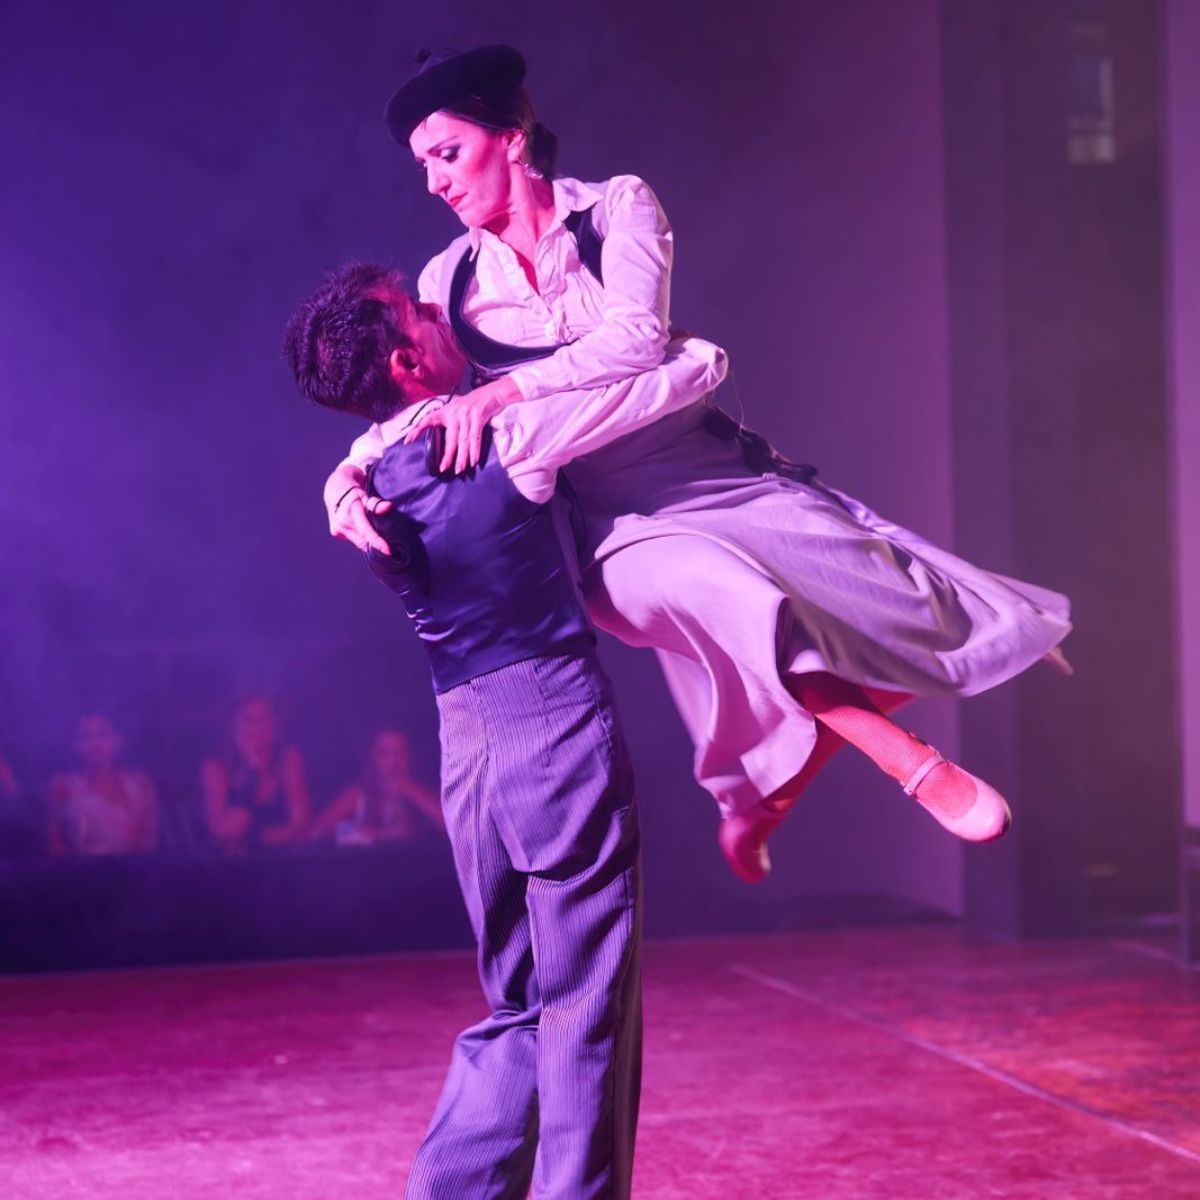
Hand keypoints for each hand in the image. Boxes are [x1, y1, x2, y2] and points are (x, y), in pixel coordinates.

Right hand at [330, 488, 392, 554]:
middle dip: (376, 546)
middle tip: (389, 547)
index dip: (378, 543)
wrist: (335, 491)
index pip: (366, 532)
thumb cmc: (354, 493)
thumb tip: (388, 506)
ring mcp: (337, 530)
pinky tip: (365, 534)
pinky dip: (361, 539)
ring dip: (369, 543)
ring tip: (379, 541)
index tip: (388, 551)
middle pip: (363, 541)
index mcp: (349, 514)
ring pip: (358, 543)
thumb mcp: (365, 495)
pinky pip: (353, 540)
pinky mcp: (335, 533)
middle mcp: (341, 524)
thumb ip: (376, 503)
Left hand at [404, 376, 521, 473]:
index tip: (408, 441)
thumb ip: (450, 421)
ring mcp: (466, 414)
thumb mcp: (458, 409)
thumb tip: (446, 440)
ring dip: (462, 457)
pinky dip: (475, 450)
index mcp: (446, 411)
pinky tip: (474, 461)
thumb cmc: (475, 404)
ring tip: (459, 469)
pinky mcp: (478, 416)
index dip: (417, 429)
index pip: (428, 419)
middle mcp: (454, 413)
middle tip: (444, 468)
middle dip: (447, 455)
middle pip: (450, 439)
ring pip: (463, 440)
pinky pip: (475, 437)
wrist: (493, 393)